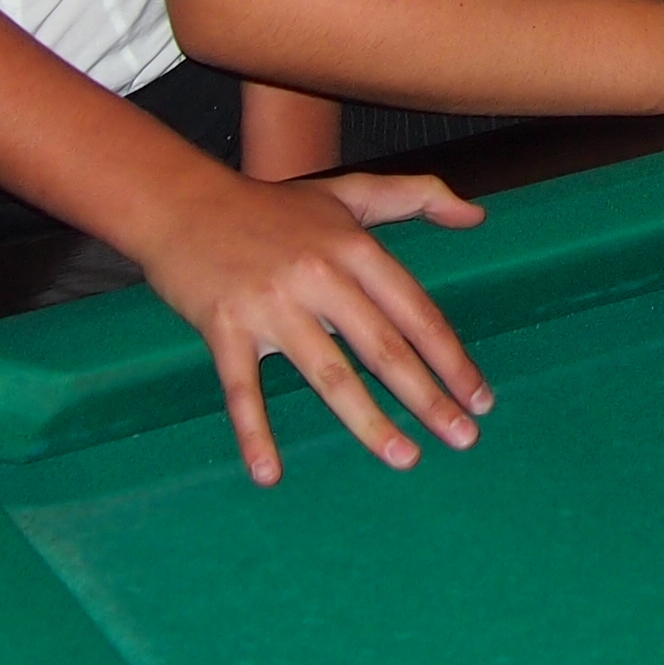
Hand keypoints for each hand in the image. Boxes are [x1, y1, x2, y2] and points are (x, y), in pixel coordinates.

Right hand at [134, 166, 494, 486]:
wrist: (183, 202)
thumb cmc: (271, 205)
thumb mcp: (349, 191)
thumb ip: (418, 196)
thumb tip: (477, 214)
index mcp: (355, 248)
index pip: (416, 312)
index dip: (452, 357)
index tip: (480, 397)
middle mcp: (320, 276)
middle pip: (384, 347)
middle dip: (428, 397)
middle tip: (463, 438)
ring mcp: (272, 304)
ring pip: (328, 374)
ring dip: (368, 421)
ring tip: (403, 457)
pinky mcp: (224, 327)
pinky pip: (242, 389)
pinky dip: (254, 432)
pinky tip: (269, 473)